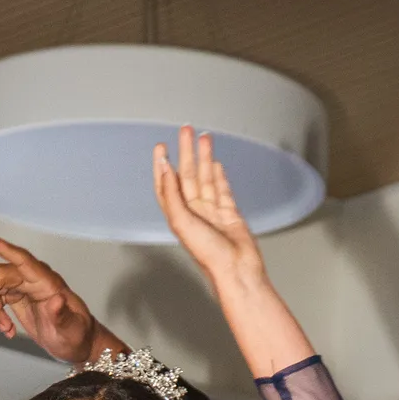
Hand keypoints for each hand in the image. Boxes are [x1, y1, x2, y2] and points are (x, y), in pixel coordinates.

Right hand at [0, 235, 127, 366]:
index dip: (3, 248)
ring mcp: (25, 287)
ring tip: (5, 330)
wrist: (77, 344)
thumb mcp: (72, 331)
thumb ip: (63, 317)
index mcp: (47, 282)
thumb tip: (56, 301)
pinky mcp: (18, 297)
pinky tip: (7, 331)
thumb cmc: (78, 336)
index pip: (22, 260)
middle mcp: (34, 280)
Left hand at [152, 125, 265, 297]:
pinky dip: (219, 176)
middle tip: (186, 130)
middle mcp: (194, 213)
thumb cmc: (209, 254)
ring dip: (204, 158)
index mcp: (179, 215)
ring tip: (204, 138)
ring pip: (206, 178)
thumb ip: (172, 193)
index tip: (161, 146)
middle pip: (188, 175)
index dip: (162, 165)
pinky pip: (222, 190)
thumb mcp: (182, 221)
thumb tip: (165, 167)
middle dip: (186, 151)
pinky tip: (216, 165)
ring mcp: (212, 213)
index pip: (167, 184)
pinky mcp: (230, 215)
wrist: (237, 270)